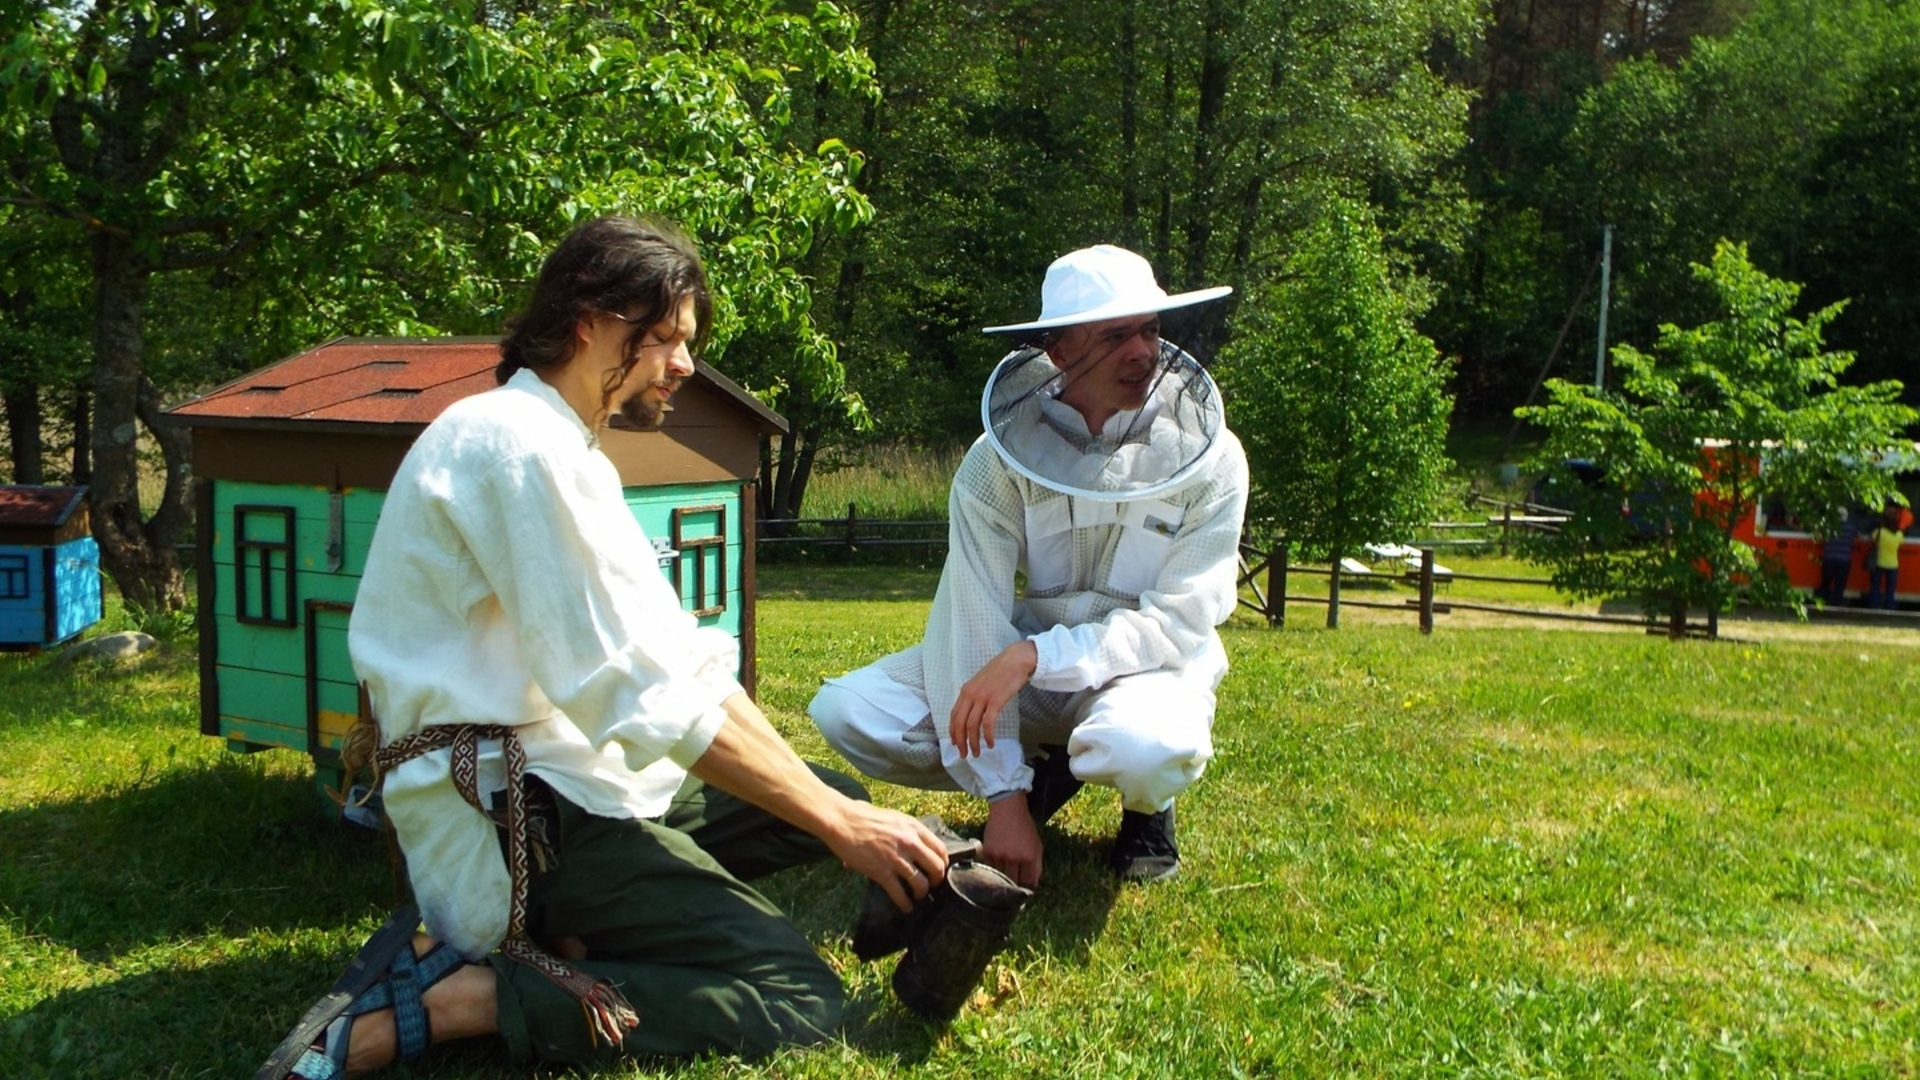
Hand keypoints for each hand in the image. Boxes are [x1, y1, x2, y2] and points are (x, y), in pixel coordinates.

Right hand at [825, 800, 950, 911]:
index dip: (942, 863)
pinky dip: (905, 903)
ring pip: (921, 883)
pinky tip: (906, 907)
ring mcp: (897, 859)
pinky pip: (900, 893)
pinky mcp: (882, 872)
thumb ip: (902, 829)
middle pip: (936, 868)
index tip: (939, 869)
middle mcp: (910, 843)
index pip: (940, 849)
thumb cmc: (861, 815)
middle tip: (931, 885)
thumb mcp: (891, 816)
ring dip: (921, 893)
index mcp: (913, 827)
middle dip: (936, 880)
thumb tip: (904, 840)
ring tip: (917, 896)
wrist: (842, 821)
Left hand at [949, 640, 1037, 757]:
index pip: (954, 715)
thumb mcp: (981, 682)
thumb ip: (975, 695)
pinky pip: (988, 723)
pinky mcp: (995, 701)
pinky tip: (991, 743)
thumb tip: (972, 712)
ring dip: (974, 742)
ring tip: (977, 752)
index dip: (953, 732)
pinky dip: (988, 736)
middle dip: (961, 742)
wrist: (1015, 660)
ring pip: (972, 726)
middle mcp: (970, 694)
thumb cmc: (1001, 671)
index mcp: (966, 690)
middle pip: (960, 723)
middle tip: (964, 755)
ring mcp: (982, 697)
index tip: (955, 744)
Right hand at [981, 796, 1043, 888]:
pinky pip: (990, 867)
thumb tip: (1032, 885)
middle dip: (1015, 883)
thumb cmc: (1025, 827)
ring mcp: (998, 856)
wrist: (1007, 809)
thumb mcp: (1037, 845)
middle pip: (1013, 883)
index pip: (1028, 883)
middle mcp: (1013, 858)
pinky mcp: (987, 852)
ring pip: (1000, 876)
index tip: (1025, 888)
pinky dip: (994, 865)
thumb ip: (1036, 867)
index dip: (1027, 887)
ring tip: (1006, 863)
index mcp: (1029, 857)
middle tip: (1015, 878)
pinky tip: (999, 855)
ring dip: (1003, 874)